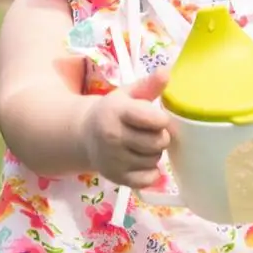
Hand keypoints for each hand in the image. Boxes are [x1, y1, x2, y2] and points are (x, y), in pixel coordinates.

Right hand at [79, 69, 171, 188]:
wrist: (85, 135)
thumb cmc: (113, 112)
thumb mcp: (128, 94)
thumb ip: (149, 85)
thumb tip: (167, 72)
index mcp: (117, 112)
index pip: (155, 120)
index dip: (161, 119)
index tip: (155, 118)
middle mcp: (113, 137)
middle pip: (158, 142)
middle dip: (159, 136)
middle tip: (150, 132)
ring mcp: (113, 159)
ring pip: (154, 160)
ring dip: (154, 153)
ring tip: (142, 144)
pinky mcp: (116, 177)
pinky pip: (147, 180)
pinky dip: (150, 173)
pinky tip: (141, 162)